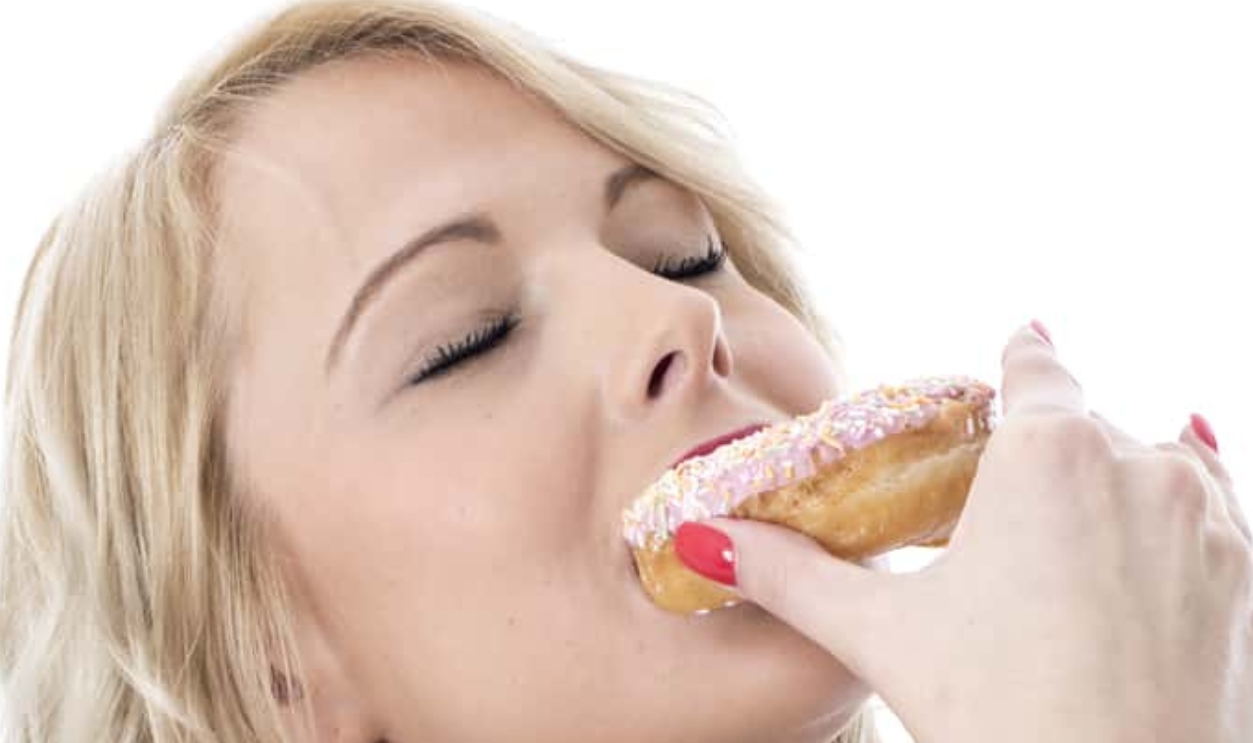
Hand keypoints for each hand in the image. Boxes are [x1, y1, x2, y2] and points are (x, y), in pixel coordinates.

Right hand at [696, 323, 1251, 742]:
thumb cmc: (1004, 714)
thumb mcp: (883, 635)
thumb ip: (790, 574)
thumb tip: (707, 539)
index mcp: (1047, 455)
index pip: (1035, 367)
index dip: (1020, 357)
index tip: (1020, 343)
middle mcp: (1138, 464)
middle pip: (1085, 424)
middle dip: (1048, 448)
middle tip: (1006, 498)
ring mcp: (1203, 517)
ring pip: (1154, 460)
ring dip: (1118, 474)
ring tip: (1072, 522)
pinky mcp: (1244, 572)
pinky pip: (1214, 500)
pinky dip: (1183, 497)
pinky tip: (1169, 497)